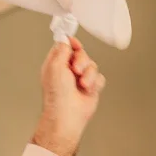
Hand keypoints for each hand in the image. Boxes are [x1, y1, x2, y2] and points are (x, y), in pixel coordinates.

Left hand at [31, 38, 104, 155]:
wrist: (68, 115)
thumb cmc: (58, 96)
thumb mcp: (55, 66)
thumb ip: (62, 49)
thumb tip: (65, 39)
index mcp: (57, 63)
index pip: (66, 45)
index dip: (72, 43)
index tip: (75, 44)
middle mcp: (68, 70)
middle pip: (82, 54)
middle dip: (82, 61)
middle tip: (76, 70)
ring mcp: (80, 79)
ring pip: (92, 66)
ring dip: (89, 75)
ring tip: (82, 85)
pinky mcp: (91, 87)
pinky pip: (99, 78)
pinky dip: (95, 84)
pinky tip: (88, 90)